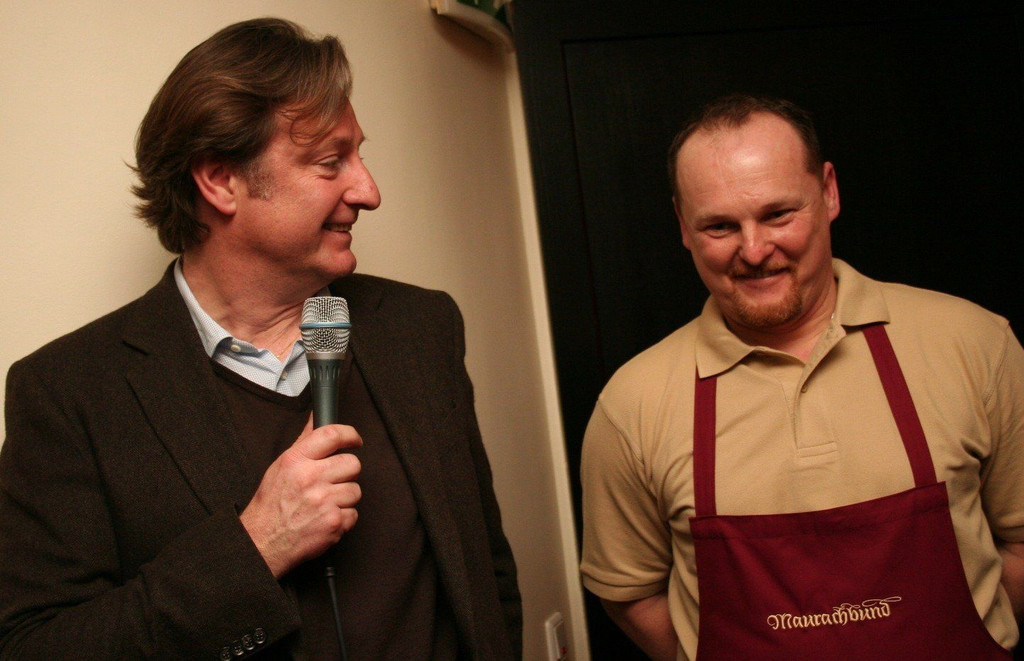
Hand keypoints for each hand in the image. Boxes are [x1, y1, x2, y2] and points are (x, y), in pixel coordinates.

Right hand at [240, 418, 361, 577]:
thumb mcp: (282, 466)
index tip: (355, 440)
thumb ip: (304, 442)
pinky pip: (354, 513)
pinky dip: (343, 518)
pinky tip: (325, 518)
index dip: (350, 435)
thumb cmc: (271, 505)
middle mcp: (310, 479)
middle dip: (346, 473)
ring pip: (355, 490)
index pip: (332, 435)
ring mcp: (324, 501)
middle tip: (332, 481)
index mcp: (296, 461)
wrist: (263, 542)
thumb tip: (316, 418)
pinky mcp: (333, 523)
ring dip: (344, 498)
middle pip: (352, 464)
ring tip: (324, 503)